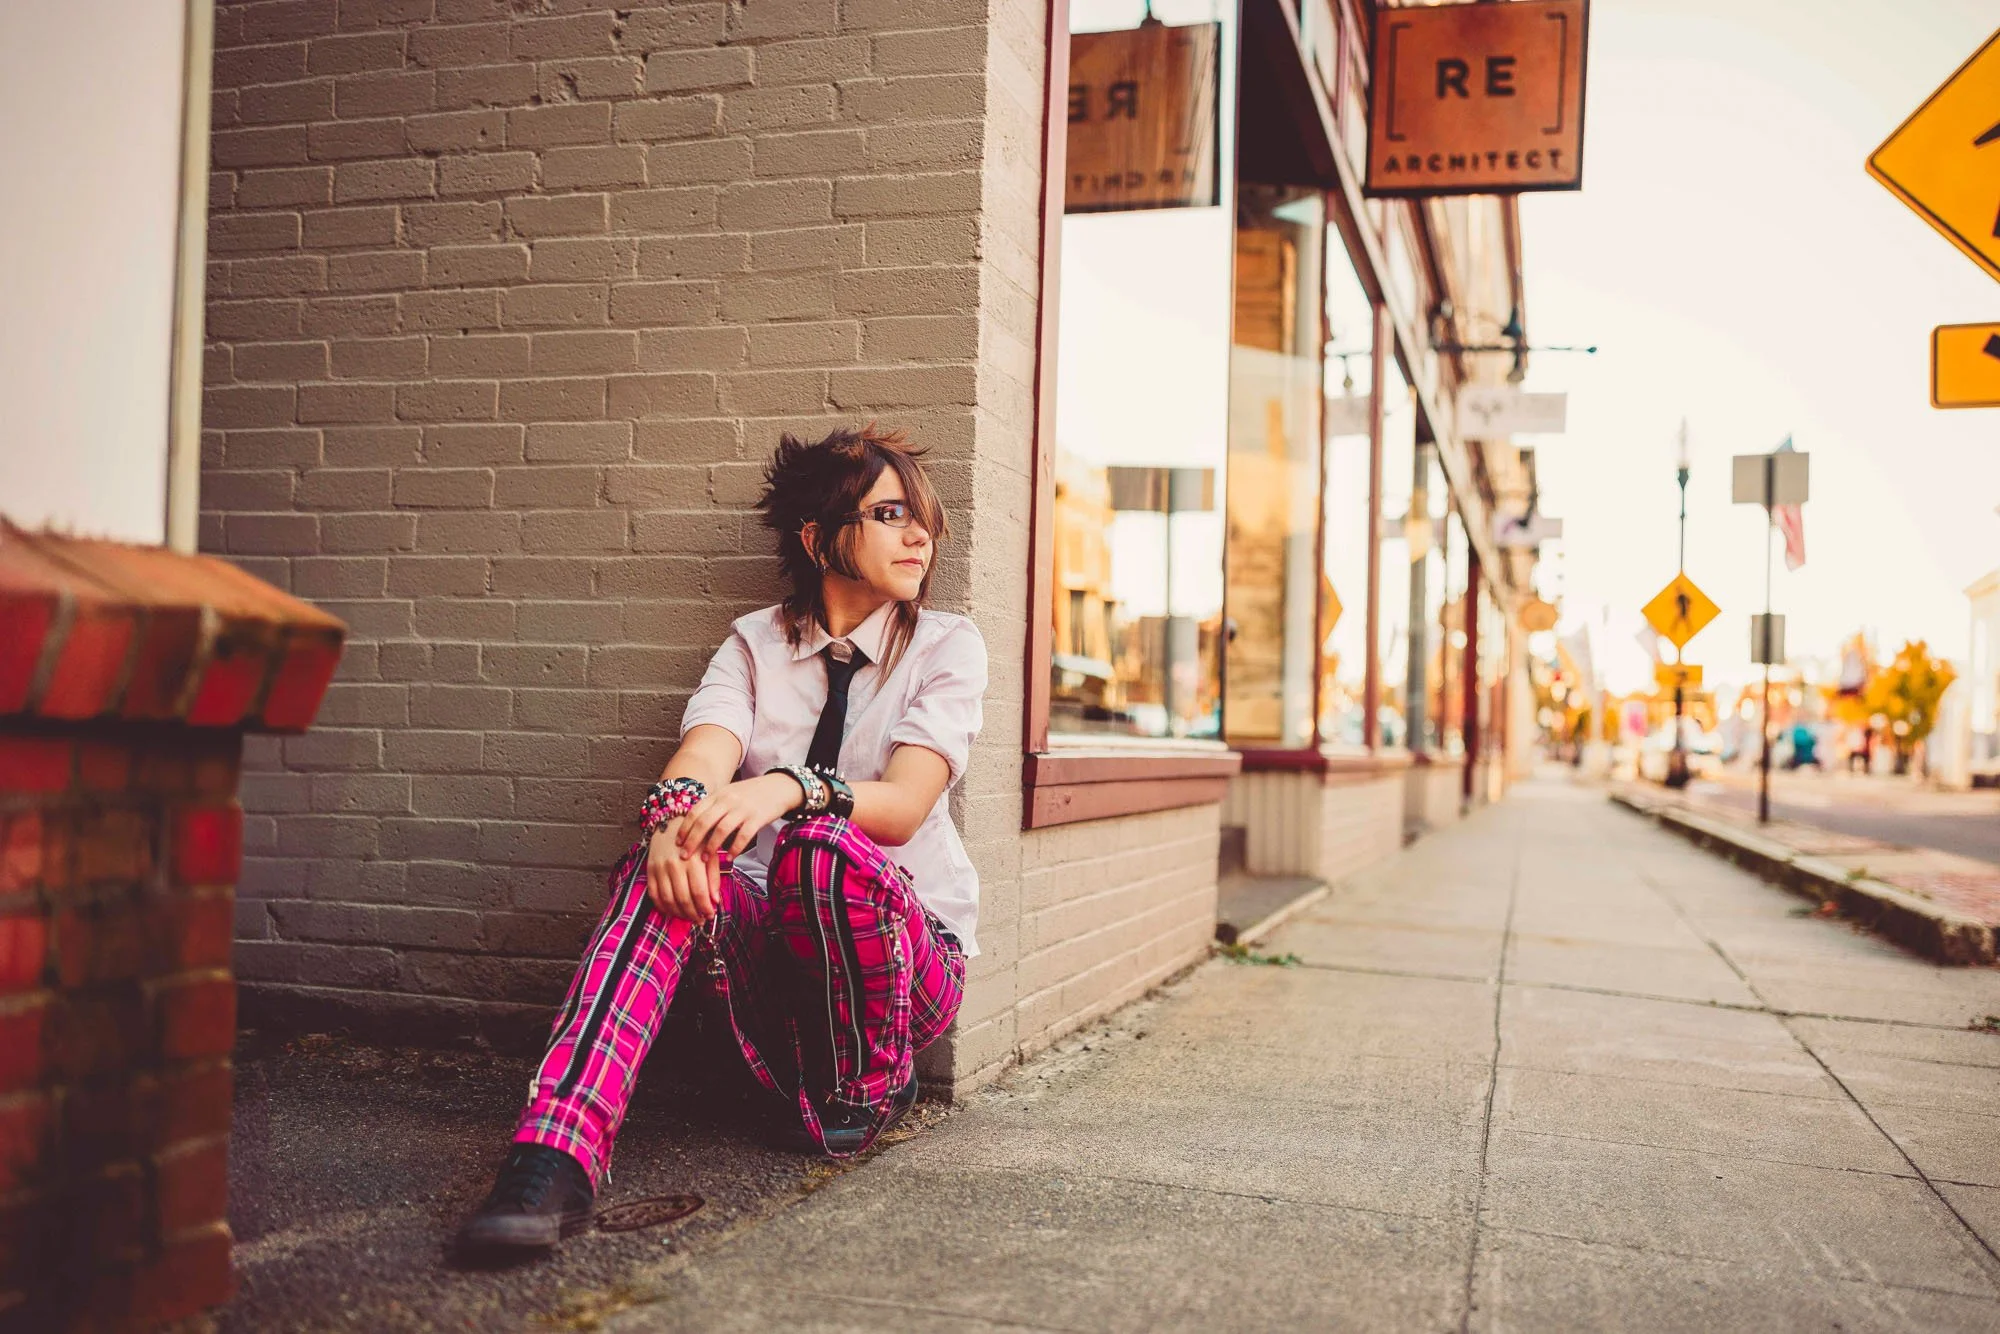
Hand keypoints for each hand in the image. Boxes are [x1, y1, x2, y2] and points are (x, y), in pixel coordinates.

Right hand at [645, 820, 717, 923]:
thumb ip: (713, 877)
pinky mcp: (650, 871)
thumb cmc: (695, 840)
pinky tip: (672, 911)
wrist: (670, 823)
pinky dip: (662, 907)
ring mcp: (660, 869)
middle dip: (693, 914)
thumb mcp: (710, 853)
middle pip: (683, 899)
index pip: (699, 892)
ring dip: (679, 913)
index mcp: (693, 861)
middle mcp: (674, 866)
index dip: (705, 908)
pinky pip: (654, 895)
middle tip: (700, 919)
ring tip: (689, 917)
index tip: (710, 915)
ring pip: (668, 900)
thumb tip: (715, 900)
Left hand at [676, 774, 801, 861]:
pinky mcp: (758, 817)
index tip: (677, 842)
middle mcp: (728, 800)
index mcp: (719, 794)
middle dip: (692, 840)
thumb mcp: (730, 794)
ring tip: (704, 859)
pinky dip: (734, 848)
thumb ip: (714, 806)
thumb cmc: (752, 794)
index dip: (684, 828)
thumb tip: (695, 826)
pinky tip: (730, 858)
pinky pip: (743, 835)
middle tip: (684, 856)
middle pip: (704, 822)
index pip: (695, 811)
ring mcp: (743, 808)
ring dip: (710, 846)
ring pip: (721, 829)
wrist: (780, 786)